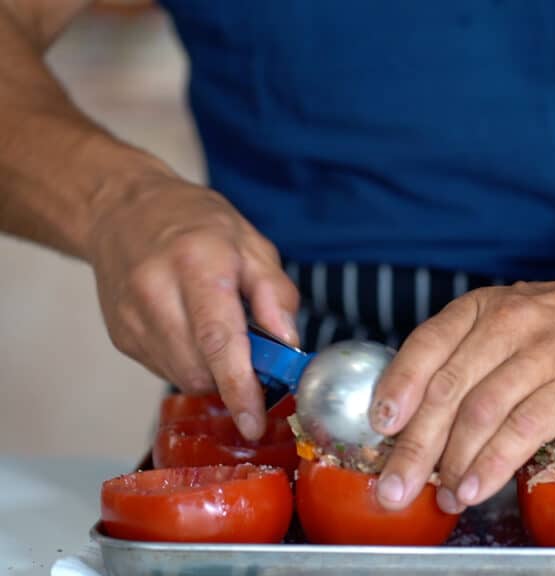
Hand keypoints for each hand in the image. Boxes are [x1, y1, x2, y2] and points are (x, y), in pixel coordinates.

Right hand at [85, 171, 298, 439]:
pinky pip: (166, 369)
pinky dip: (191, 364)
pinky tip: (194, 332)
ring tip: (222, 335)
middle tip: (257, 358)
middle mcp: (156, 292)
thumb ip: (275, 293)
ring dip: (213, 373)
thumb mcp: (251, 243)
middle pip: (200, 368)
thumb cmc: (195, 223)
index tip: (255, 422)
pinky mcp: (121, 336)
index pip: (218, 339)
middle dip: (236, 379)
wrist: (122, 211)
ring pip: (183, 376)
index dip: (239, 387)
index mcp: (196, 264)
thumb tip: (288, 345)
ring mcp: (132, 318)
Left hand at [369, 257, 554, 512]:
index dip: (396, 388)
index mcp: (484, 308)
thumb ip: (477, 353)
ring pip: (480, 412)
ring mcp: (543, 351)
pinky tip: (477, 486)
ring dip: (452, 463)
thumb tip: (430, 414)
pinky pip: (524, 427)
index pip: (425, 346)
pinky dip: (494, 462)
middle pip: (445, 390)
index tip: (378, 427)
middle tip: (393, 487)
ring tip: (439, 498)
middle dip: (413, 447)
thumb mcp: (518, 316)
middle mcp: (507, 323)